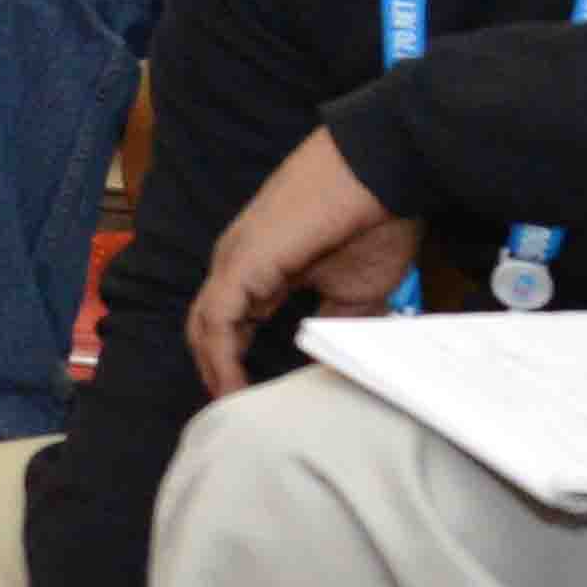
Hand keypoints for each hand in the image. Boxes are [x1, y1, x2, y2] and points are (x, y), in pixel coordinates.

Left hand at [183, 127, 415, 394]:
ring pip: (205, 326)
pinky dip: (220, 358)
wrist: (381, 173)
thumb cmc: (372, 220)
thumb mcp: (354, 290)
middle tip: (233, 413)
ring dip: (214, 371)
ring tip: (231, 410)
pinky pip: (218, 321)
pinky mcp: (241, 264)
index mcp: (260, 266)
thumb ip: (332, 323)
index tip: (248, 398)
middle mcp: (238, 263)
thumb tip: (328, 363)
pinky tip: (233, 387)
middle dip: (216, 371)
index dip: (234, 360)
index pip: (232, 321)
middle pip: (209, 326)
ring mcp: (235, 261)